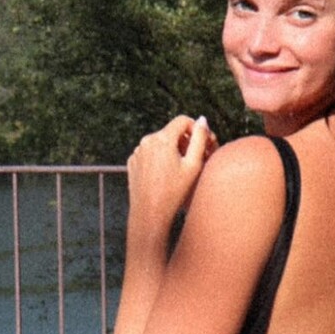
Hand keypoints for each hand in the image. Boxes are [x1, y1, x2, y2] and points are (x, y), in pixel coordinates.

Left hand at [127, 114, 217, 232]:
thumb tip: (202, 120)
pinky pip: (149, 153)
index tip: (201, 143)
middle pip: (171, 131)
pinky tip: (164, 175)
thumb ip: (200, 139)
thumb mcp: (193, 165)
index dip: (195, 129)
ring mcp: (137, 151)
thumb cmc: (174, 192)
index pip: (182, 121)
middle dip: (184, 141)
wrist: (149, 213)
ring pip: (159, 142)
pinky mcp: (132, 162)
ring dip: (171, 150)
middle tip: (194, 158)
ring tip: (179, 169)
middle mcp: (147, 141)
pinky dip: (158, 158)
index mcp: (162, 139)